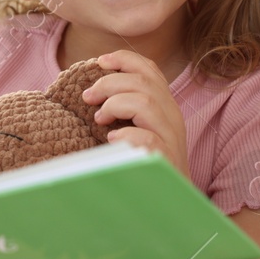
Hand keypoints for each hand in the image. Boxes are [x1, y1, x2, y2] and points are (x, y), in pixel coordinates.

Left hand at [80, 50, 188, 177]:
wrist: (172, 198)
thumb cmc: (147, 161)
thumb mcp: (139, 127)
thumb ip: (126, 108)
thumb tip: (92, 90)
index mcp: (165, 105)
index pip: (150, 70)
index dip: (124, 59)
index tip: (99, 61)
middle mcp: (172, 117)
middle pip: (144, 82)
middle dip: (109, 83)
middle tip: (87, 96)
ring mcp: (171, 138)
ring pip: (146, 103)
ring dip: (115, 105)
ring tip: (99, 119)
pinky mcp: (166, 160)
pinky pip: (148, 139)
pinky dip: (127, 135)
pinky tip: (112, 140)